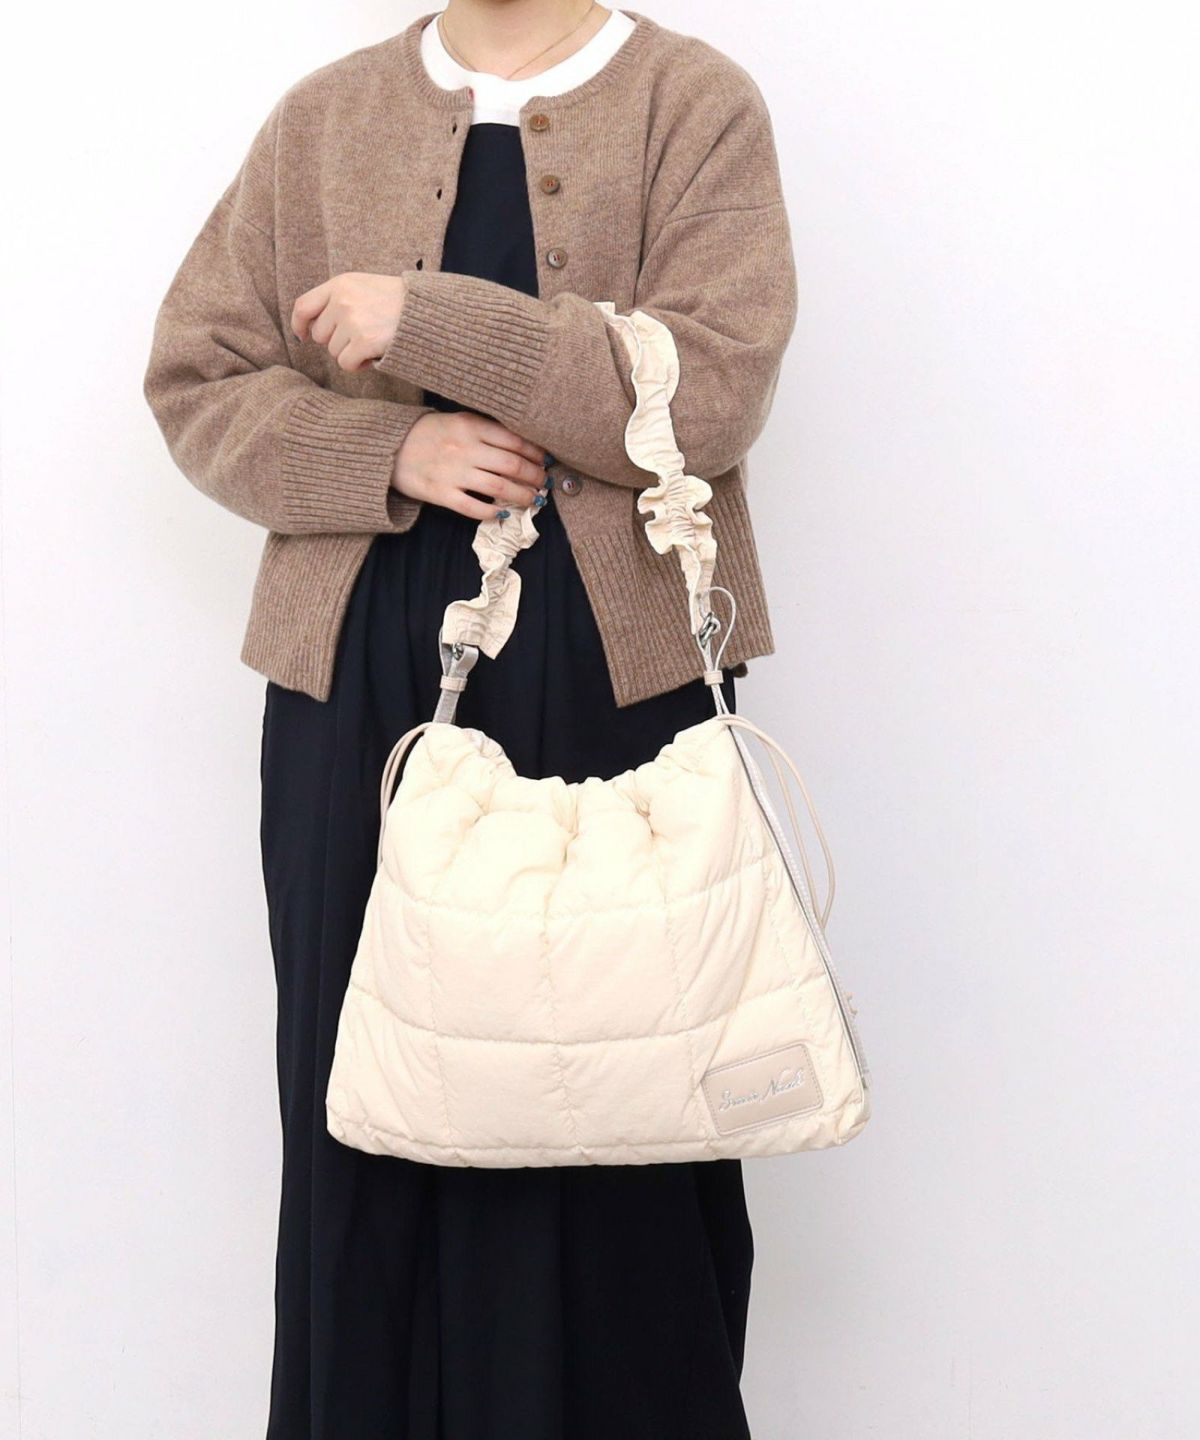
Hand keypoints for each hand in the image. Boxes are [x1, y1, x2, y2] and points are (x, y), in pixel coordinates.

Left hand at [291, 272, 406, 371]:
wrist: (427, 311)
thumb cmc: (398, 302)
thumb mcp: (365, 287)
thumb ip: (339, 299)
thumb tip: (312, 327)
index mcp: (340, 284)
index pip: (303, 306)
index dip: (299, 325)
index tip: (302, 336)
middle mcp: (342, 301)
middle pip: (320, 335)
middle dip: (337, 341)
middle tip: (360, 337)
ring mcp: (352, 321)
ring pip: (334, 351)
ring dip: (351, 353)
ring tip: (373, 342)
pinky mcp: (363, 341)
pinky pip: (346, 364)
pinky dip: (359, 365)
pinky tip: (374, 355)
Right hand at [394, 411, 549, 521]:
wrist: (390, 446)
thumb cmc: (429, 433)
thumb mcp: (458, 422)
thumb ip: (486, 431)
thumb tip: (523, 446)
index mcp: (471, 426)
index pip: (514, 440)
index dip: (536, 453)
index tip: (545, 461)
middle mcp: (465, 448)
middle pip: (512, 465)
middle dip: (534, 476)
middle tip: (543, 483)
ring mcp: (453, 472)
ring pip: (499, 487)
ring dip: (522, 496)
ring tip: (534, 500)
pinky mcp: (440, 493)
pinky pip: (473, 507)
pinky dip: (492, 512)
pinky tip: (503, 514)